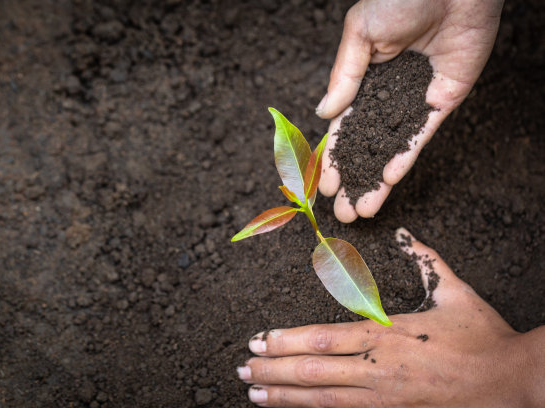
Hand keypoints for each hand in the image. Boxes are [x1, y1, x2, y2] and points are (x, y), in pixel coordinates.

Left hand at [237, 228, 544, 406]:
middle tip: (242, 371)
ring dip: (285, 397)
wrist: (515, 384)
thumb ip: (426, 261)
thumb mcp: (455, 292)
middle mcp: (378, 369)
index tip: (258, 341)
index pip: (322, 338)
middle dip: (273, 371)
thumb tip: (406, 235)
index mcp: (387, 335)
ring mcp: (385, 398)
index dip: (284, 341)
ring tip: (254, 395)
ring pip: (323, 400)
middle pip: (313, 371)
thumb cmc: (484, 337)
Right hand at [317, 0, 503, 221]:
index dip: (335, 157)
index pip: (345, 127)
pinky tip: (389, 180)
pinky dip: (406, 156)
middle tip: (343, 212)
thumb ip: (343, 76)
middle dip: (355, 180)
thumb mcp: (359, 33)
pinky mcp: (443, 100)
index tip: (324, 186)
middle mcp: (387, 94)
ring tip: (363, 210)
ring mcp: (414, 100)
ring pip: (392, 148)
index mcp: (363, 78)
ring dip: (378, 180)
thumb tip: (323, 114)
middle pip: (367, 146)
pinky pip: (421, 134)